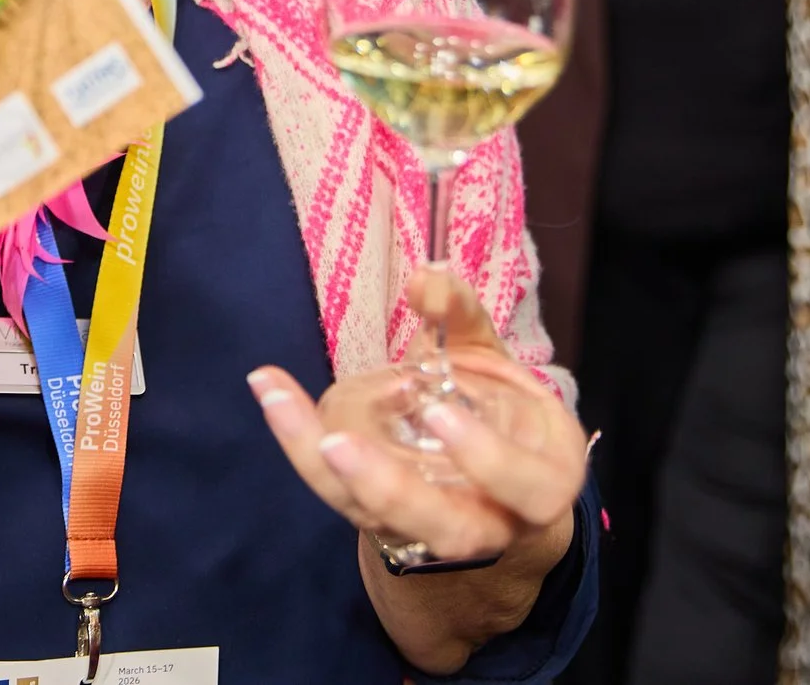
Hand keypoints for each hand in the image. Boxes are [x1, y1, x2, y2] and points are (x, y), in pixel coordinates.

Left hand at [251, 268, 585, 565]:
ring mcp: (427, 533)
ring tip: (277, 401)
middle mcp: (488, 526)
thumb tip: (426, 276)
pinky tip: (269, 389)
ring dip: (323, 470)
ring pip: (378, 519)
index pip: (528, 488)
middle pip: (444, 529)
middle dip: (389, 488)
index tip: (440, 410)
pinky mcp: (381, 523)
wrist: (487, 482)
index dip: (488, 459)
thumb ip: (461, 317)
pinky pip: (338, 494)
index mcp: (540, 487)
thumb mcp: (492, 362)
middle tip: (336, 443)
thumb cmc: (501, 415)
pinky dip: (299, 443)